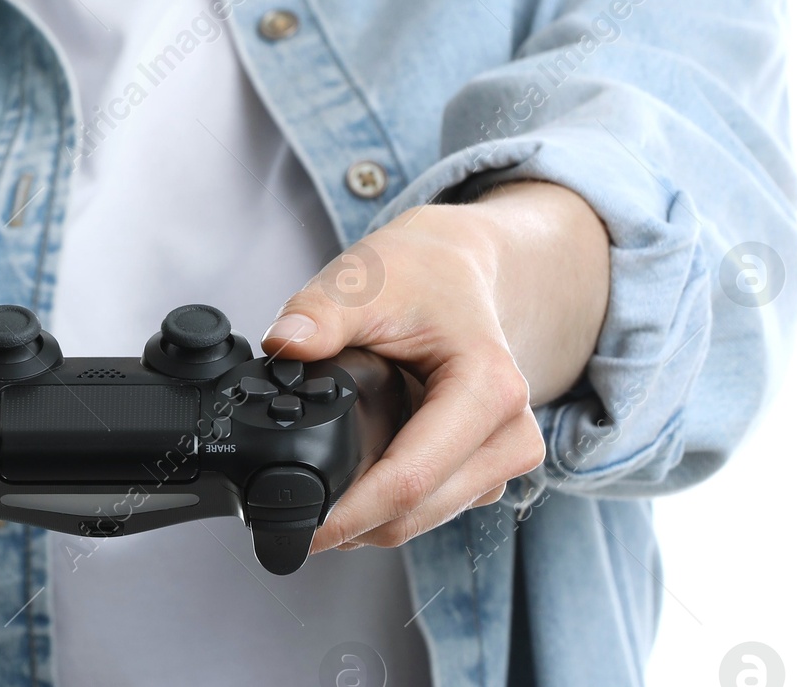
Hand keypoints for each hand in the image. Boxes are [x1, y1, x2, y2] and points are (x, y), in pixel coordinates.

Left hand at [260, 181, 609, 553]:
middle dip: (351, 523)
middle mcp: (511, 433)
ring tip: (318, 489)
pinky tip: (355, 478)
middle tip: (287, 512)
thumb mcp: (362, 279)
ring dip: (370, 519)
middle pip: (417, 512)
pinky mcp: (489, 468)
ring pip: (425, 519)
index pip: (410, 481)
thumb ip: (319, 314)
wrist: (457, 267)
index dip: (349, 514)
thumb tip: (284, 345)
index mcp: (489, 390)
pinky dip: (389, 505)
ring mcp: (505, 457)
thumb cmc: (418, 272)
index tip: (300, 530)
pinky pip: (433, 508)